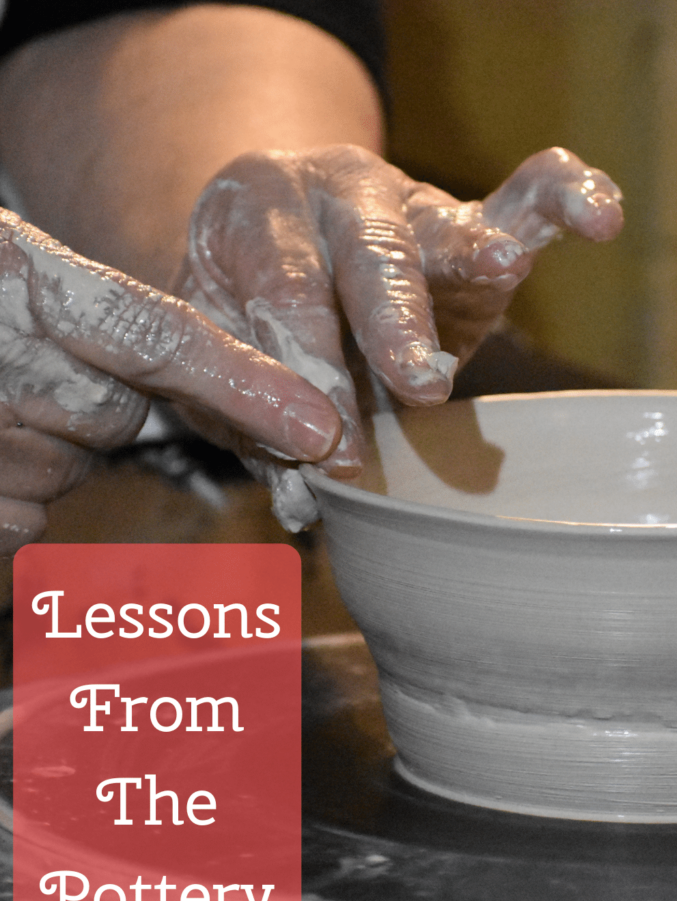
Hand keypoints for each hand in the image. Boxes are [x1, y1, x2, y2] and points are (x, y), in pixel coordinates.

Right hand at [0, 209, 340, 552]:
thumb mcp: (3, 272)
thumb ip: (83, 315)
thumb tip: (142, 389)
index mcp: (16, 276)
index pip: (155, 337)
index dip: (242, 384)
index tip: (316, 430)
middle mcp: (4, 360)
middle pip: (113, 416)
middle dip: (86, 406)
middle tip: (15, 375)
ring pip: (65, 468)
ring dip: (37, 450)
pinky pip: (20, 523)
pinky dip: (6, 498)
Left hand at [177, 145, 622, 528]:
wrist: (268, 244)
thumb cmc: (241, 308)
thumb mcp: (224, 351)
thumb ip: (255, 416)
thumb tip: (303, 501)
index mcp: (256, 217)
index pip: (286, 296)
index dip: (310, 375)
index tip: (332, 450)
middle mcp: (334, 195)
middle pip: (366, 256)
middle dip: (393, 324)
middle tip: (419, 384)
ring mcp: (404, 202)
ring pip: (439, 226)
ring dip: (472, 254)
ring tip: (502, 267)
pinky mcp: (465, 221)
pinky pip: (520, 199)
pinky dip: (560, 198)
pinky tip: (596, 216)